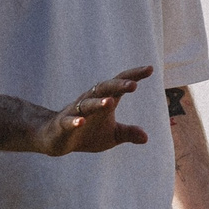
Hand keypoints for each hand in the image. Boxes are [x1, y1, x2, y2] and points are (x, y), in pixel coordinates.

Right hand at [35, 66, 152, 154]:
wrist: (57, 139)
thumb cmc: (88, 133)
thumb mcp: (112, 135)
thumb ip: (128, 133)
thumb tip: (146, 138)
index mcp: (105, 100)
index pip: (120, 85)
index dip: (134, 76)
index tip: (150, 69)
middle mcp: (90, 101)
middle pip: (105, 88)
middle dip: (118, 85)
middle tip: (133, 84)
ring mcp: (76, 111)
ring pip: (87, 103)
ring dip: (98, 103)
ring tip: (110, 102)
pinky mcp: (63, 124)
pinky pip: (69, 120)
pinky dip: (75, 121)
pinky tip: (81, 122)